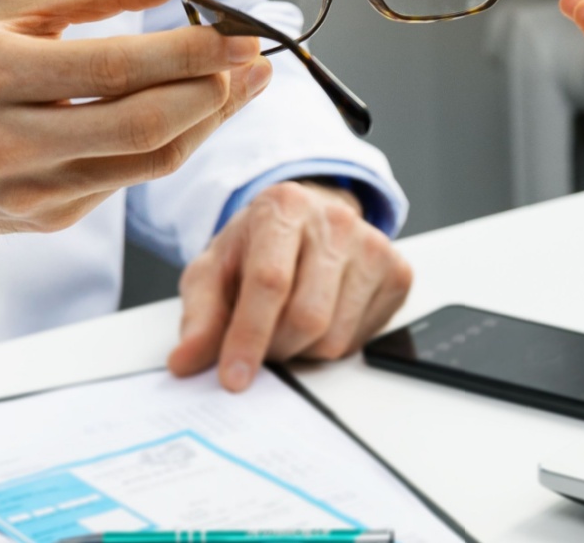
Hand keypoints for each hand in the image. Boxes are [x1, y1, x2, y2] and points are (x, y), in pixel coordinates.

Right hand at [0, 0, 270, 312]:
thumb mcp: (6, 0)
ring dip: (211, 121)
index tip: (243, 29)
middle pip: (144, 127)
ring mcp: (27, 194)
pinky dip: (173, 144)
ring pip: (149, 164)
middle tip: (258, 57)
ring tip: (244, 82)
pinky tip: (194, 110)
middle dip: (217, 91)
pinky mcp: (45, 222)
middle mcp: (6, 143)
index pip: (117, 68)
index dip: (194, 52)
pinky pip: (131, 183)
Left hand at [168, 181, 412, 390]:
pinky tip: (322, 318)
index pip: (269, 280)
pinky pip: (363, 339)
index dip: (248, 336)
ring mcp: (373, 245)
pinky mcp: (397, 272)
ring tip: (288, 325)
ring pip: (335, 336)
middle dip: (276, 347)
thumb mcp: (214, 271)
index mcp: (283, 207)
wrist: (303, 224)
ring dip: (303, 350)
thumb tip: (186, 360)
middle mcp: (335, 220)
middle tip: (261, 343)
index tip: (233, 377)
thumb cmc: (256, 248)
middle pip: (307, 316)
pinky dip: (333, 346)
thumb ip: (199, 316)